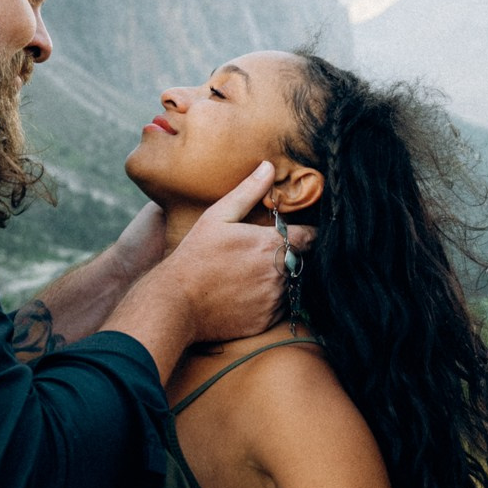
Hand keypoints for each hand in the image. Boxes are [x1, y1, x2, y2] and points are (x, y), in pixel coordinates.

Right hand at [106, 164, 314, 375]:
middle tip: (266, 254)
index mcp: (271, 244)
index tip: (297, 233)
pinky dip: (270, 301)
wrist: (177, 302)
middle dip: (291, 256)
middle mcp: (279, 273)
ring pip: (291, 285)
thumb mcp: (218, 216)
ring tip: (252, 274)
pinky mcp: (266, 321)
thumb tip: (268, 166)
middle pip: (301, 261)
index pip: (309, 237)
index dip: (305, 233)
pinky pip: (279, 308)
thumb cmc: (196, 255)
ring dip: (281, 279)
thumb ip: (247, 191)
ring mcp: (274, 299)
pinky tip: (246, 294)